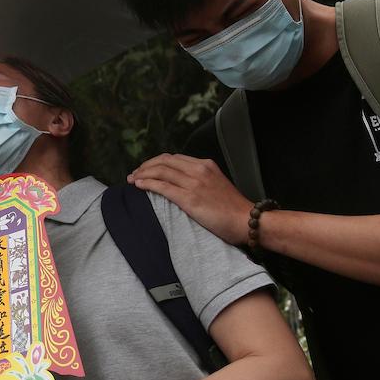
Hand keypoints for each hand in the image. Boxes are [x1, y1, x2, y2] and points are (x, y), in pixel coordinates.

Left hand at [129, 154, 251, 245]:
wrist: (247, 221)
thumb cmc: (233, 209)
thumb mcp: (217, 184)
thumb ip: (200, 180)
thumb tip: (180, 183)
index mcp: (206, 165)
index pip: (173, 158)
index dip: (156, 162)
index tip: (146, 169)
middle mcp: (199, 170)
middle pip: (164, 161)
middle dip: (145, 166)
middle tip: (135, 174)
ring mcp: (194, 183)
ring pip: (160, 171)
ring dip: (142, 174)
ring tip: (132, 180)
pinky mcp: (190, 198)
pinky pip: (163, 187)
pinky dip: (148, 184)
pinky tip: (139, 185)